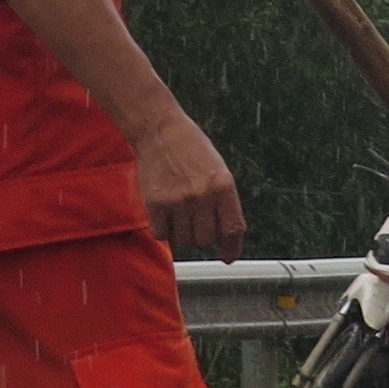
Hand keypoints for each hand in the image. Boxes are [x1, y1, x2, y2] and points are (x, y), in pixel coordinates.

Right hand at [136, 114, 245, 260]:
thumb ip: (224, 203)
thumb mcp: (219, 171)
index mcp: (224, 186)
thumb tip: (228, 238)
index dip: (232, 247)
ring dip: (182, 232)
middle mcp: (203, 195)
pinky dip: (163, 230)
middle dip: (202, 235)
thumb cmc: (191, 150)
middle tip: (195, 220)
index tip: (228, 256)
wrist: (160, 131)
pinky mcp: (155, 203)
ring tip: (179, 211)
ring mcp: (178, 200)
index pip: (233, 229)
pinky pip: (162, 234)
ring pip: (184, 240)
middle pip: (206, 239)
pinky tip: (164, 214)